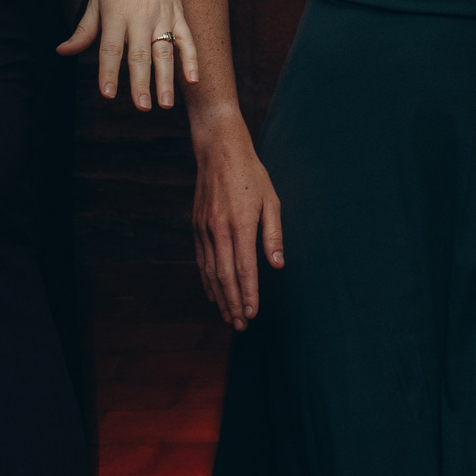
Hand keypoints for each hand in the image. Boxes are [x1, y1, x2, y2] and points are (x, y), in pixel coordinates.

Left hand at [59, 0, 198, 109]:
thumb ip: (84, 29)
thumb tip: (62, 51)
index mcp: (116, 13)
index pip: (111, 48)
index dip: (109, 72)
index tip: (107, 94)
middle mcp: (140, 16)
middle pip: (140, 54)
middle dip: (141, 82)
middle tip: (142, 106)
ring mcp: (162, 16)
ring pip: (164, 51)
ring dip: (166, 78)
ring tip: (165, 103)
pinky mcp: (178, 14)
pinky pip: (186, 39)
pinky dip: (191, 58)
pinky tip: (193, 79)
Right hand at [192, 126, 283, 330]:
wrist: (219, 151)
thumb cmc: (251, 175)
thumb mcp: (271, 200)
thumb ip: (273, 235)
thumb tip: (278, 265)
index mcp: (241, 224)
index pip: (245, 268)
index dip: (249, 293)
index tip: (253, 313)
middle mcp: (219, 229)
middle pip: (225, 276)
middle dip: (234, 303)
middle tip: (241, 325)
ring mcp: (205, 229)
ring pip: (211, 272)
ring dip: (220, 297)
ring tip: (229, 317)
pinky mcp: (197, 226)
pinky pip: (201, 260)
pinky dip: (207, 281)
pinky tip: (214, 294)